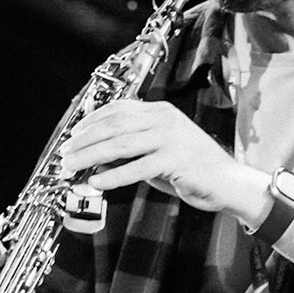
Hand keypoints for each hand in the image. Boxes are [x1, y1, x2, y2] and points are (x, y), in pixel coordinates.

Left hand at [59, 100, 255, 214]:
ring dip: (91, 157)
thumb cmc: (193, 169)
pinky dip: (113, 176)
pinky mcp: (174, 159)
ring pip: (120, 144)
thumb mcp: (157, 154)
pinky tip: (97, 183)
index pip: (117, 110)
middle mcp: (163, 120)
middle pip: (113, 125)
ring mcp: (170, 138)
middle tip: (65, 154)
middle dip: (84, 140)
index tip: (73, 135)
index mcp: (159, 112)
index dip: (91, 121)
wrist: (227, 182)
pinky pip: (136, 168)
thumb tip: (97, 158)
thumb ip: (131, 151)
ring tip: (73, 167)